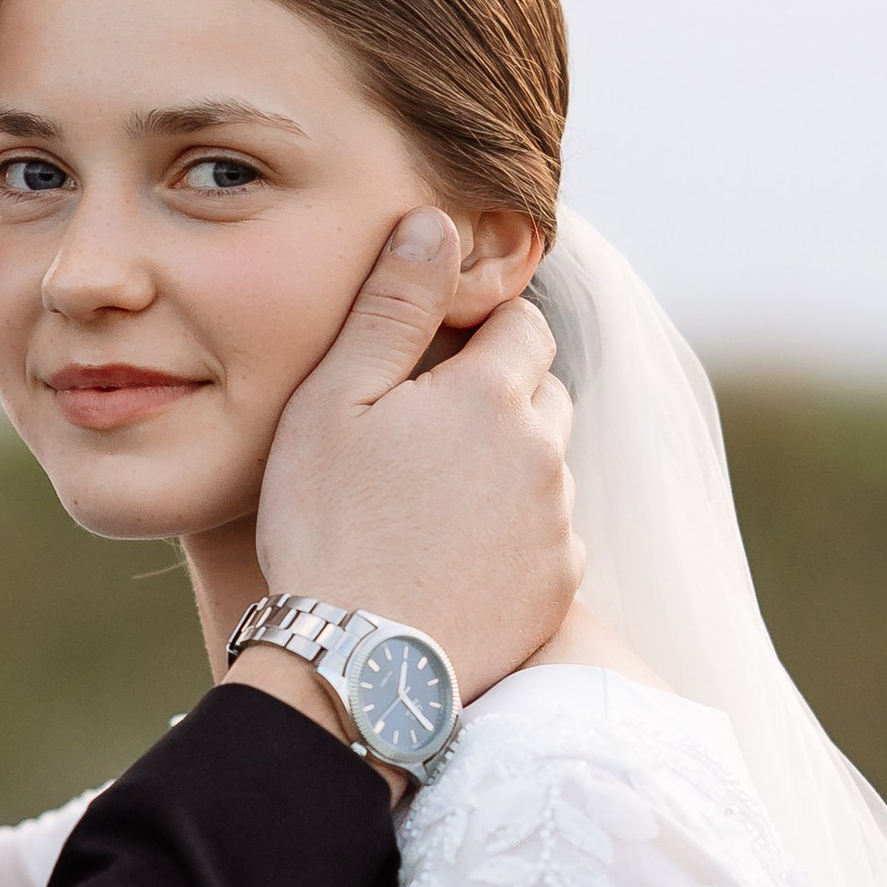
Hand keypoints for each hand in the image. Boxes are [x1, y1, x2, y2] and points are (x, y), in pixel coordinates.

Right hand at [244, 209, 578, 702]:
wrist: (356, 666)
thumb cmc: (327, 527)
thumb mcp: (334, 402)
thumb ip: (394, 306)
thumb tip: (436, 220)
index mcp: (493, 393)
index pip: (522, 325)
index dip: (479, 336)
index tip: (433, 366)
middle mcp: (545, 452)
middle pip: (542, 394)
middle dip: (498, 400)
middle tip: (422, 439)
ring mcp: (558, 524)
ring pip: (547, 468)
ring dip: (507, 472)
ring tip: (430, 509)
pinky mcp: (559, 588)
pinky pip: (550, 537)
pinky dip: (514, 538)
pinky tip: (453, 559)